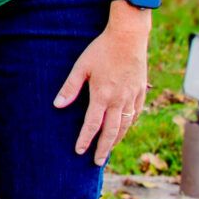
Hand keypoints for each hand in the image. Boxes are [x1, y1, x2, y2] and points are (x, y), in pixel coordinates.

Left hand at [56, 11, 150, 164]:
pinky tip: (125, 129)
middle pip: (111, 131)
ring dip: (116, 139)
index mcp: (102, 95)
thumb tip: (57, 105)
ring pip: (125, 125)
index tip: (79, 151)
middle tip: (96, 162)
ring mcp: (132, 96)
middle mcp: (119, 99)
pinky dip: (130, 124)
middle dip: (103, 148)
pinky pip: (136, 113)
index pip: (92, 125)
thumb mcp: (81, 67)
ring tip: (109, 149)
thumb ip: (70, 88)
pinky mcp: (141, 91)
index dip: (85, 139)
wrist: (128, 36)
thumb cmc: (101, 49)